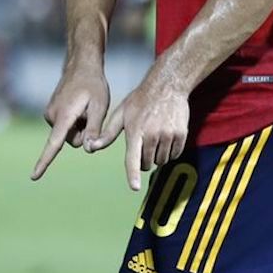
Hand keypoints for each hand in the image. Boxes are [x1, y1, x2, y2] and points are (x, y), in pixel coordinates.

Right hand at [31, 62, 109, 180]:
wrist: (81, 66)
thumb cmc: (93, 86)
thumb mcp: (99, 107)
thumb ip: (93, 129)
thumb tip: (88, 150)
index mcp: (63, 116)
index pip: (54, 144)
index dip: (45, 161)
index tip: (34, 176)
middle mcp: (52, 116)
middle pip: (70, 141)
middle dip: (82, 133)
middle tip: (89, 112)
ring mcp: (49, 115)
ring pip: (67, 135)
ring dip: (78, 126)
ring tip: (84, 107)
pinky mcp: (50, 114)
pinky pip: (64, 127)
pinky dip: (73, 121)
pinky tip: (78, 106)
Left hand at [87, 75, 189, 190]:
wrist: (167, 85)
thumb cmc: (140, 100)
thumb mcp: (121, 114)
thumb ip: (107, 134)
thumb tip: (91, 147)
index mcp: (135, 131)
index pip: (133, 157)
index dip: (133, 174)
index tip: (135, 187)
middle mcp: (152, 135)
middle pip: (147, 164)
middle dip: (143, 160)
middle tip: (142, 145)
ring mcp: (168, 135)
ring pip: (161, 161)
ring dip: (157, 156)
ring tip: (154, 138)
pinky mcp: (181, 135)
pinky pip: (174, 155)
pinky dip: (169, 152)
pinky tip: (165, 138)